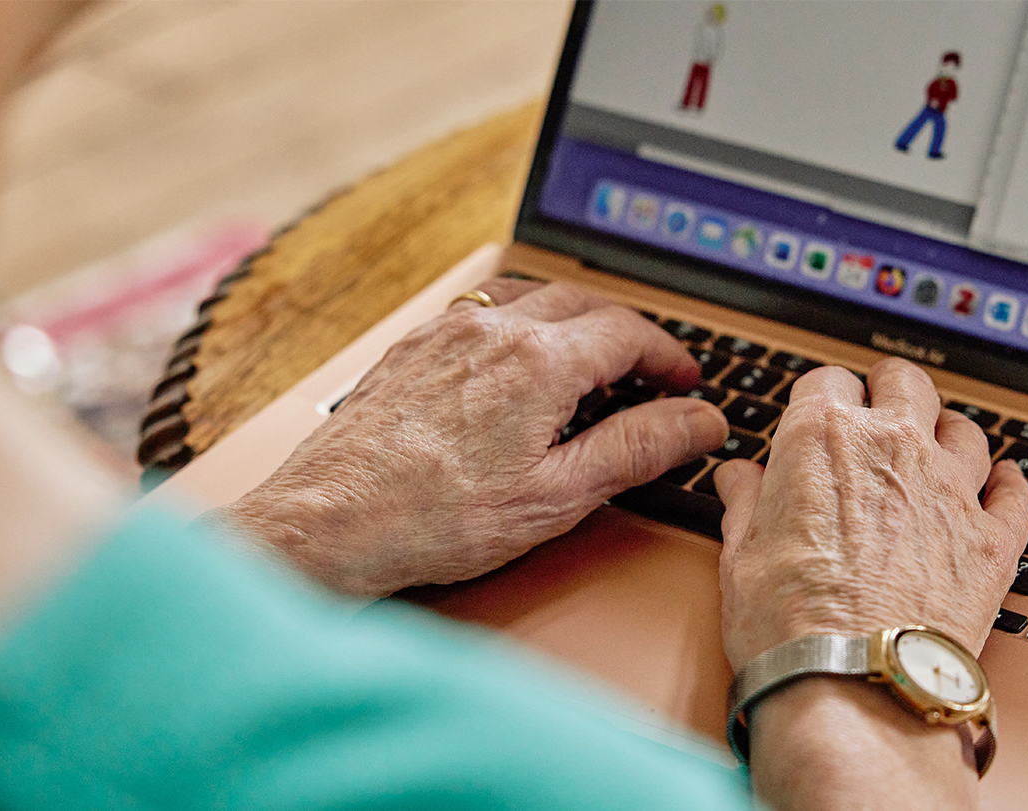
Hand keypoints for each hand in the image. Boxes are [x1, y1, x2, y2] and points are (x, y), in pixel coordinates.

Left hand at [209, 280, 727, 596]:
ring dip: (575, 322)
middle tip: (650, 373)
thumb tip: (698, 422)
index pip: (628, 331)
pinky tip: (518, 365)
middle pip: (585, 305)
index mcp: (537, 362)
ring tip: (591, 365)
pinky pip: (484, 312)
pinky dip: (522, 325)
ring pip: (532, 299)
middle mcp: (491, 330)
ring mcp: (446, 332)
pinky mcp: (413, 347)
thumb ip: (636, 449)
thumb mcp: (557, 495)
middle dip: (629, 333)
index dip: (668, 355)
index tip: (684, 381)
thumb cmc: (431, 518)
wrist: (329, 522)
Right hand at [714, 358, 1027, 671]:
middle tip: (874, 413)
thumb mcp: (739, 552)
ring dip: (943, 433)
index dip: (817, 400)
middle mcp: (891, 446)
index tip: (814, 418)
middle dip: (886, 391)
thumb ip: (744, 500)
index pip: (825, 381)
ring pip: (963, 428)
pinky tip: (992, 485)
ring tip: (929, 453)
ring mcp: (949, 489)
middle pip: (903, 380)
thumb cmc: (788, 622)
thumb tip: (738, 478)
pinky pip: (1014, 490)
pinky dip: (1003, 484)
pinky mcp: (991, 539)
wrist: (853, 682)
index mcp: (820, 437)